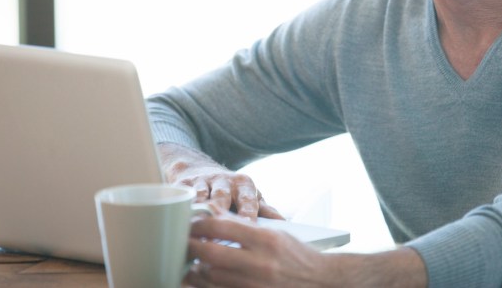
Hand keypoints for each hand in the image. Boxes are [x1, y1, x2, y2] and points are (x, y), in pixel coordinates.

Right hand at [157, 142, 282, 220]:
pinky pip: (184, 197)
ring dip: (201, 212)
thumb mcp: (248, 197)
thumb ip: (264, 210)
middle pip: (224, 197)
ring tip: (200, 228)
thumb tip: (284, 223)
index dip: (247, 212)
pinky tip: (183, 221)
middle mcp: (225, 180)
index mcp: (244, 184)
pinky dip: (184, 208)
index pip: (247, 199)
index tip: (249, 225)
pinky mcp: (185, 183)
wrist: (200, 171)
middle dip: (222, 213)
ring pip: (203, 197)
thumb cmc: (231, 191)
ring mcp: (203, 181)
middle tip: (222, 230)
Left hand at [184, 208, 428, 287]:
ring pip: (211, 277)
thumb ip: (247, 228)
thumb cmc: (298, 255)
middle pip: (211, 254)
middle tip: (181, 241)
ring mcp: (255, 284)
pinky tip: (202, 278)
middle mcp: (260, 263)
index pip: (223, 227)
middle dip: (191, 247)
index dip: (201, 224)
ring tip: (187, 260)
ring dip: (195, 269)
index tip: (190, 221)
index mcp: (266, 240)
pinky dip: (208, 285)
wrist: (321, 282)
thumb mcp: (277, 233)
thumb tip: (216, 220)